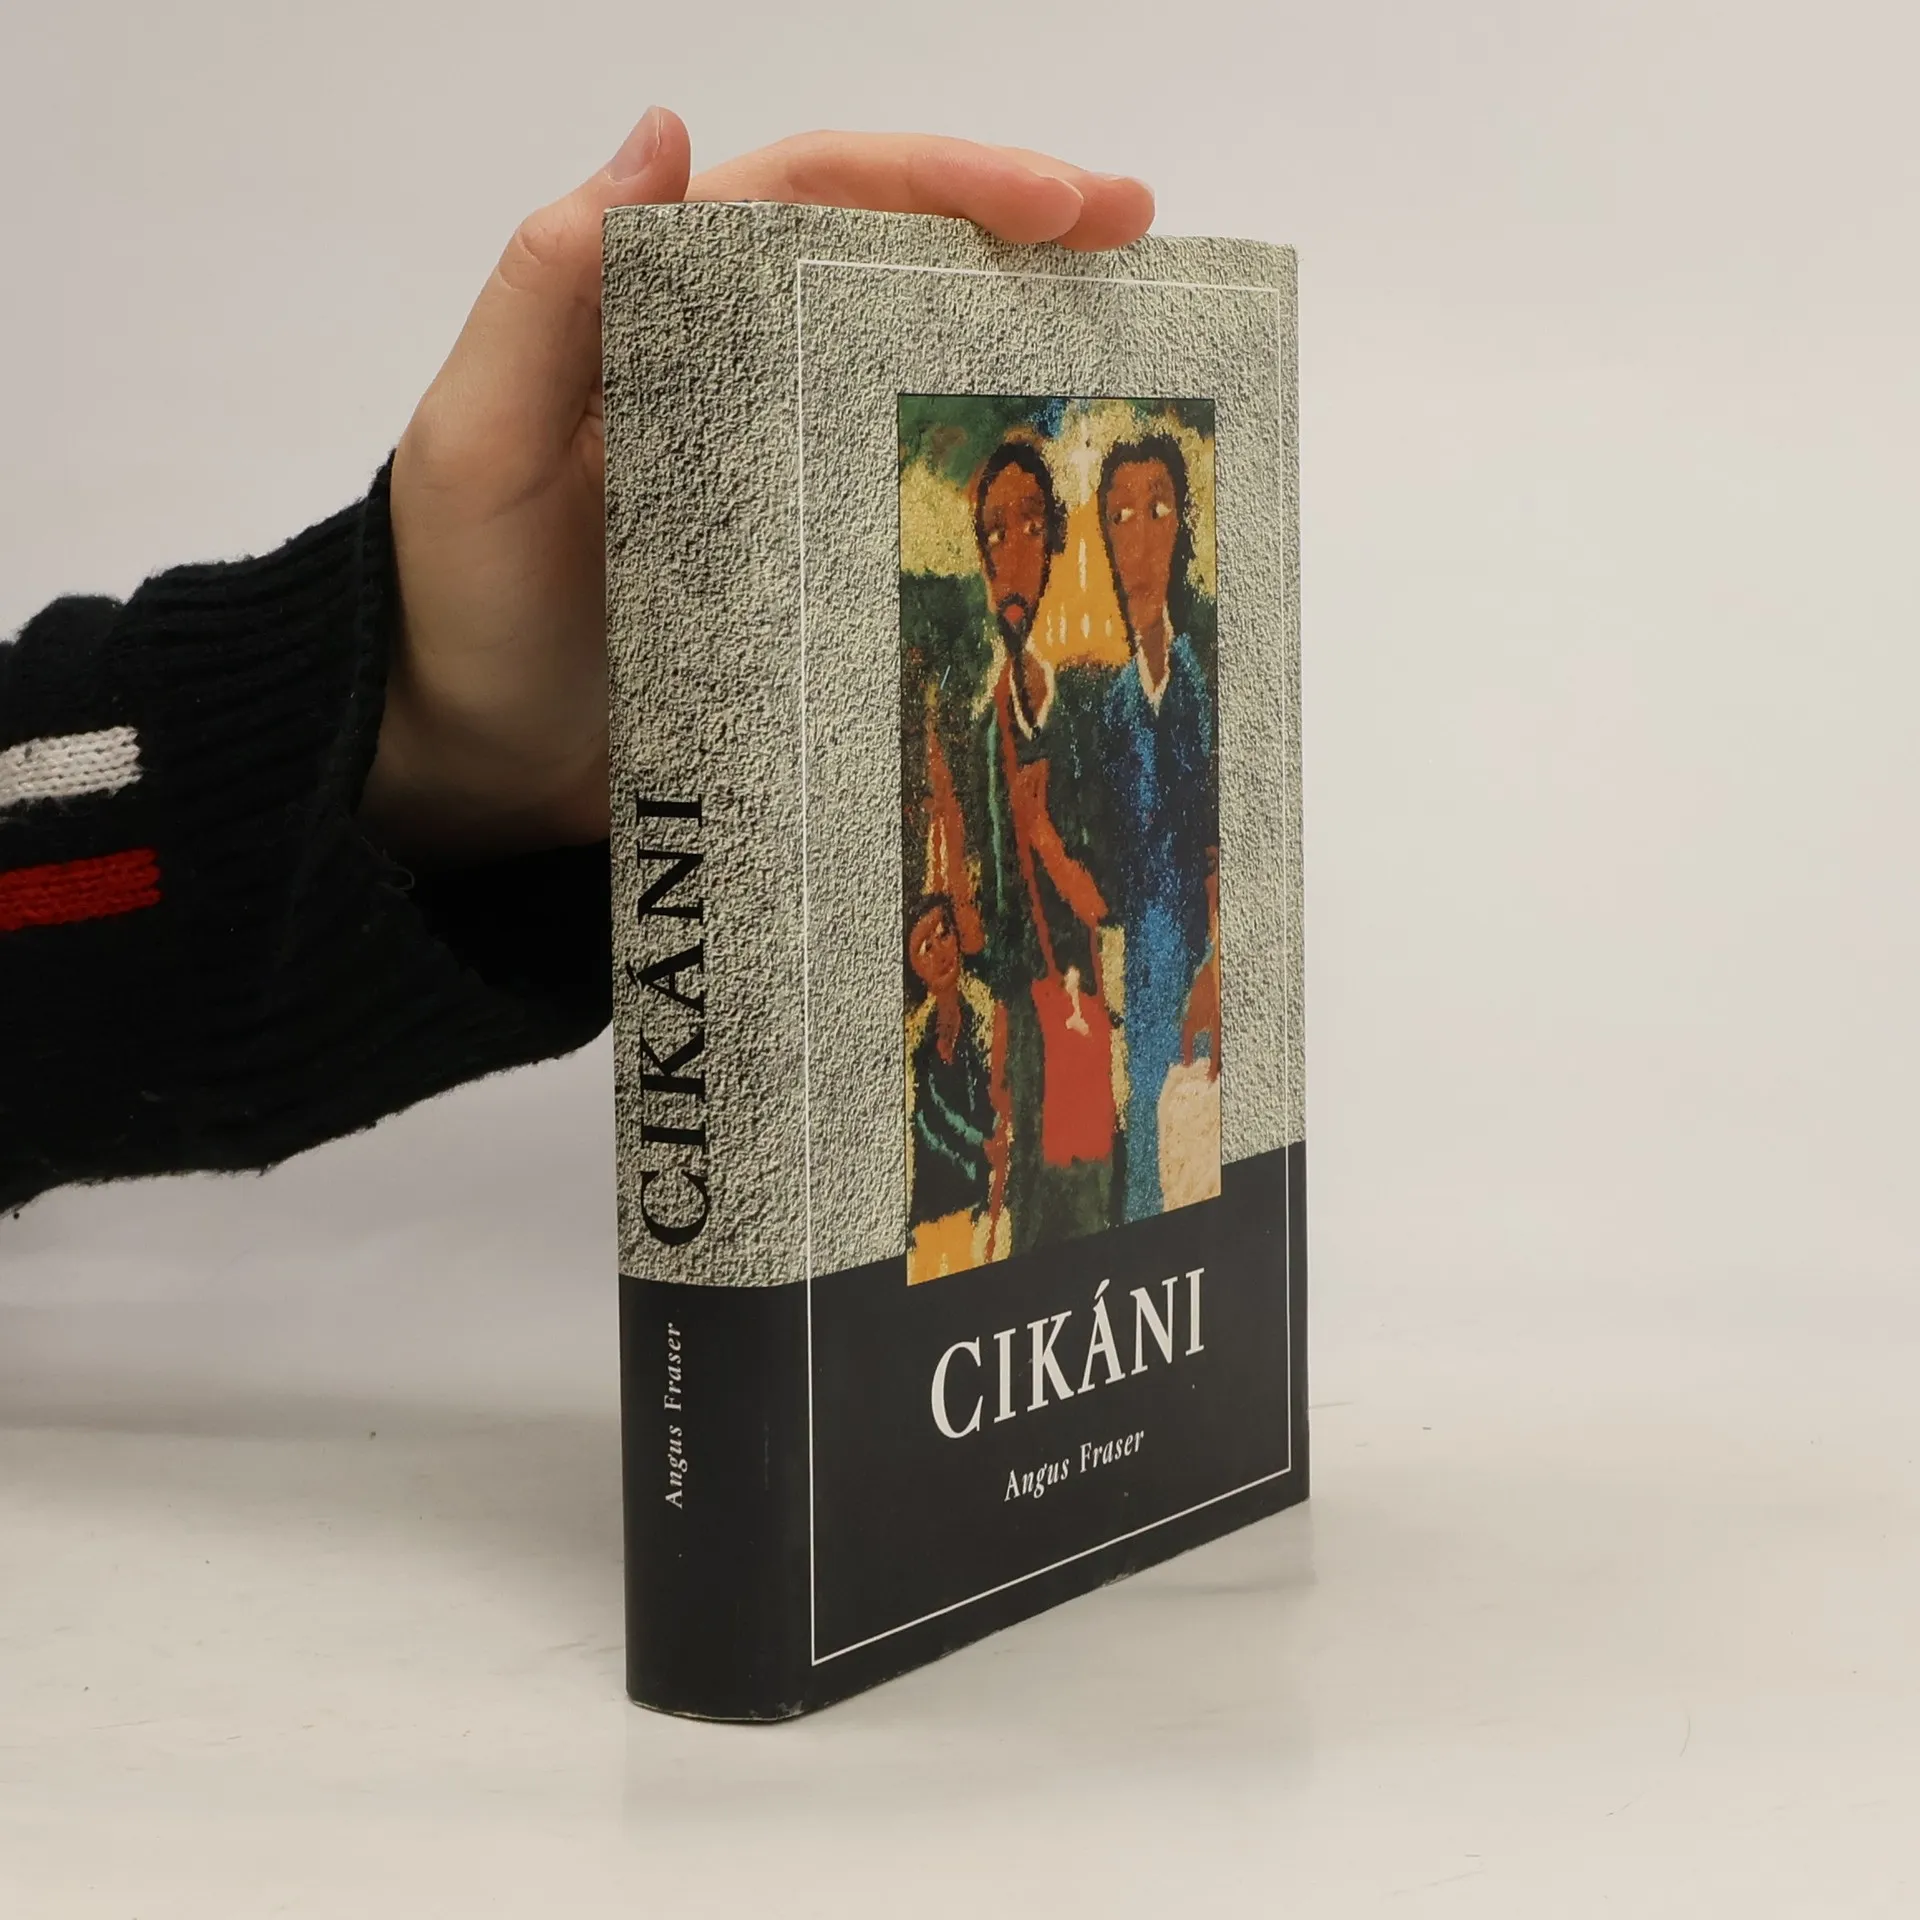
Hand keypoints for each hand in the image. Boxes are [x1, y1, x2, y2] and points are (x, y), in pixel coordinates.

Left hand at [360, 111, 1153, 863]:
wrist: (474, 765)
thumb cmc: (461, 604)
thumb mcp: (477, 443)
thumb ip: (547, 292)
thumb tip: (663, 133)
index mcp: (658, 305)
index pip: (813, 193)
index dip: (940, 177)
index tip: (1058, 202)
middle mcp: (731, 367)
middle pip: (886, 264)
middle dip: (1016, 237)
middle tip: (1140, 243)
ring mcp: (776, 468)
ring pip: (910, 371)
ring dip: (1018, 344)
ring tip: (1136, 346)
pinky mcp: (802, 563)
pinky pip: (904, 500)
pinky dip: (983, 484)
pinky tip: (1058, 498)